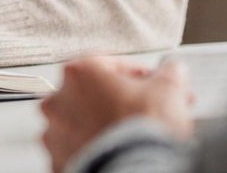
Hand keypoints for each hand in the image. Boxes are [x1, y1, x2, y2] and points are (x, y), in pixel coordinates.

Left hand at [40, 57, 193, 172]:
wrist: (135, 171)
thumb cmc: (143, 131)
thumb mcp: (169, 87)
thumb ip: (168, 70)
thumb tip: (171, 70)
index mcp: (79, 72)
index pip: (113, 65)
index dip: (140, 75)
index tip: (155, 86)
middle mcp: (59, 99)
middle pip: (95, 92)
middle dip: (123, 99)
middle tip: (147, 110)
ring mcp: (55, 132)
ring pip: (83, 120)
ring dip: (105, 122)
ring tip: (133, 133)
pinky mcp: (58, 159)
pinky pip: (78, 147)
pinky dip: (95, 147)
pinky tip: (118, 150)